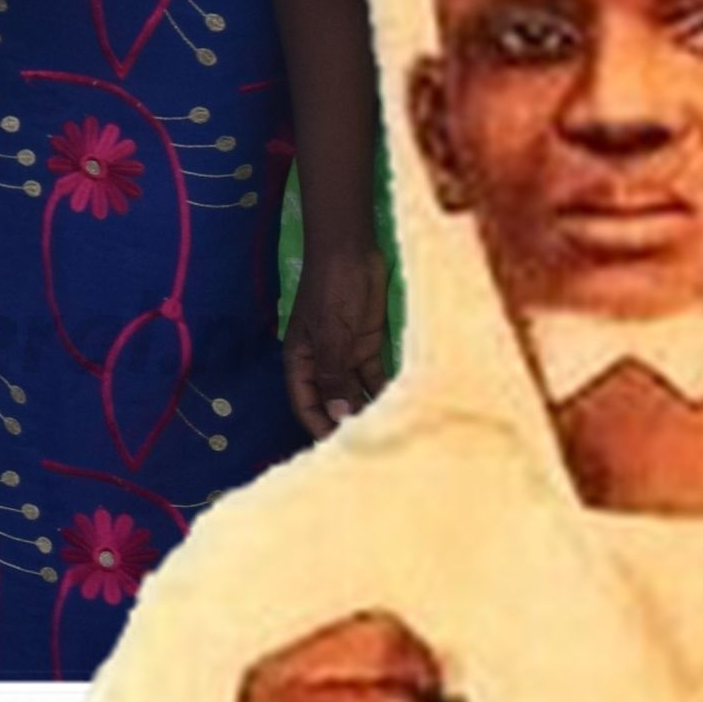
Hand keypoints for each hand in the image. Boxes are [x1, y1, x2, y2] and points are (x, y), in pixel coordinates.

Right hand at [285, 236, 390, 435]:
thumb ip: (334, 376)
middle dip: (346, 423)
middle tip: (371, 448)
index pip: (306, 402)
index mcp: (301, 359)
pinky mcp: (368, 345)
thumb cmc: (332, 289)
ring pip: (354, 391)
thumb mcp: (331, 335)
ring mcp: (345, 353)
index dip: (319, 425)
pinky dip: (384, 392)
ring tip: (389, 434)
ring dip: (368, 409)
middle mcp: (322, 361)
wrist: (351, 251)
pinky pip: (374, 377)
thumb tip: (338, 416)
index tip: (340, 450)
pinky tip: (401, 408)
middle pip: (331, 401)